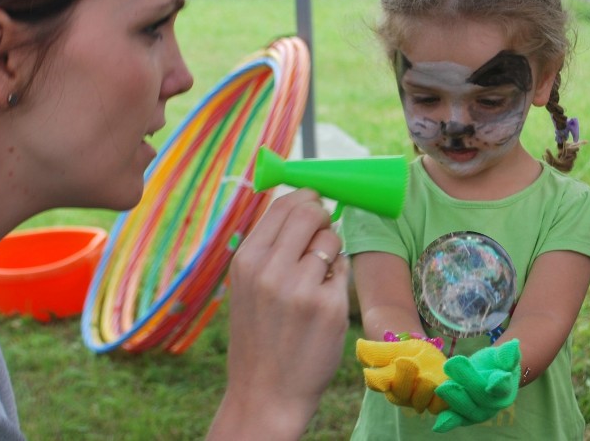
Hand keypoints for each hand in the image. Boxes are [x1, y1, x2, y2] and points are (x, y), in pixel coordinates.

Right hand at [208, 189, 348, 440]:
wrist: (265, 392)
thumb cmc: (259, 334)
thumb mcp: (247, 285)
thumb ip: (270, 247)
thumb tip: (304, 202)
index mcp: (246, 259)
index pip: (282, 205)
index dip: (305, 197)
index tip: (314, 202)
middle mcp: (271, 269)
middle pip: (310, 212)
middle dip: (323, 215)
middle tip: (323, 231)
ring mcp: (301, 287)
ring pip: (331, 239)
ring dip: (330, 251)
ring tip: (316, 279)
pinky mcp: (330, 306)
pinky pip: (343, 269)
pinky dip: (337, 278)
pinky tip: (323, 301)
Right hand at [356, 338, 448, 413]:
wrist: (429, 355)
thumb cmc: (407, 351)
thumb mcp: (395, 347)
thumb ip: (377, 350)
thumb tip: (359, 345)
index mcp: (385, 380)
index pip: (375, 383)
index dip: (378, 378)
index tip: (385, 363)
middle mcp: (401, 394)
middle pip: (398, 394)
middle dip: (404, 379)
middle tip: (410, 363)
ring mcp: (419, 400)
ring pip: (418, 403)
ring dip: (423, 391)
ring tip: (428, 378)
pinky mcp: (438, 403)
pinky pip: (438, 407)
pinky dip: (442, 401)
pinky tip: (444, 388)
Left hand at [433, 339, 520, 432]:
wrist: (489, 375)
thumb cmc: (496, 364)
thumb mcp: (501, 355)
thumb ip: (506, 354)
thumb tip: (513, 345)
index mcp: (505, 389)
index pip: (501, 387)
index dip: (498, 384)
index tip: (495, 379)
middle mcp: (493, 404)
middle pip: (481, 396)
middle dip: (467, 381)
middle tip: (452, 364)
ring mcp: (478, 412)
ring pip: (468, 410)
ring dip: (455, 400)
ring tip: (442, 387)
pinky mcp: (463, 416)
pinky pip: (456, 419)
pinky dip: (448, 422)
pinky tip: (438, 425)